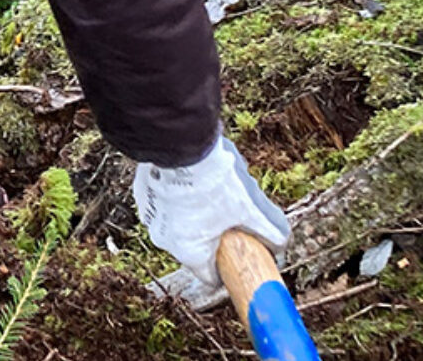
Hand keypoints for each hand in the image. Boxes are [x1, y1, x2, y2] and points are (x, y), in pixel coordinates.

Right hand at [133, 136, 292, 288]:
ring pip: (176, 223)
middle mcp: (165, 241)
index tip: (235, 250)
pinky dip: (175, 195)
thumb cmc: (215, 182)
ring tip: (208, 191)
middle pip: (194, 247)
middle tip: (226, 213)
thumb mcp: (251, 210)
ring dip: (191, 213)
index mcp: (190, 252)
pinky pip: (163, 202)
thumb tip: (280, 244)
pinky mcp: (142, 193)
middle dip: (211, 234)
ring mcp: (151, 216)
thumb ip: (269, 232)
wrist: (183, 145)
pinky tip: (190, 179)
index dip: (228, 264)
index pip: (210, 276)